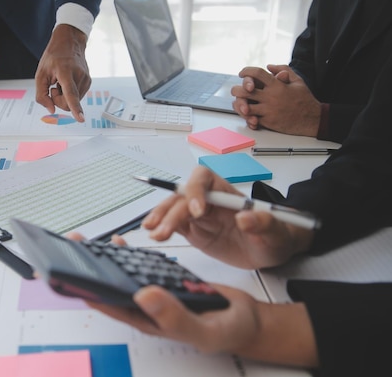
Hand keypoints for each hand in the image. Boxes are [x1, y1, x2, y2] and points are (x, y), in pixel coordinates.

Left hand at [35, 24, 90, 122]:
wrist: (69, 42)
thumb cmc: (53, 57)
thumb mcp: (40, 74)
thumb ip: (41, 94)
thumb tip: (51, 110)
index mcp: (66, 72)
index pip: (71, 94)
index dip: (75, 108)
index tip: (81, 118)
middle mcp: (79, 76)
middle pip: (68, 103)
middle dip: (58, 101)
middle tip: (54, 87)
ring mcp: (86, 79)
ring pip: (73, 102)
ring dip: (64, 96)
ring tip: (61, 81)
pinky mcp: (89, 82)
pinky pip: (77, 97)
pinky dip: (70, 93)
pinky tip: (67, 81)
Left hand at [66, 232, 317, 366]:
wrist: (246, 322)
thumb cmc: (226, 331)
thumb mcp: (203, 328)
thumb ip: (174, 316)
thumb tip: (143, 296)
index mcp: (147, 320)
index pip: (108, 304)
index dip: (84, 289)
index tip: (64, 272)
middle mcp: (145, 307)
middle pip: (108, 287)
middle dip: (86, 269)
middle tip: (70, 247)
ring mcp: (153, 294)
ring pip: (120, 276)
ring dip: (102, 260)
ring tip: (85, 242)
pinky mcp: (163, 281)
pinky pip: (138, 267)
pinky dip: (127, 255)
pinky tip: (120, 244)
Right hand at [142, 166, 313, 268]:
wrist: (270, 251)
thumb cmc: (275, 234)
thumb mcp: (277, 231)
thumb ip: (264, 223)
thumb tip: (245, 217)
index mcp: (225, 191)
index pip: (203, 180)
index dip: (196, 192)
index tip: (197, 212)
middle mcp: (208, 200)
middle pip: (182, 198)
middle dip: (171, 212)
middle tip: (164, 230)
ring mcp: (199, 216)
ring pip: (174, 210)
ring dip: (162, 219)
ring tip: (153, 233)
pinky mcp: (194, 231)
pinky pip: (174, 226)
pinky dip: (163, 228)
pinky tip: (155, 234)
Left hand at [230, 64, 320, 136]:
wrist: (312, 119)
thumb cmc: (305, 99)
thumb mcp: (298, 81)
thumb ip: (284, 70)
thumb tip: (269, 66)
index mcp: (277, 85)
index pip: (256, 74)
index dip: (246, 71)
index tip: (242, 73)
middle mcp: (270, 97)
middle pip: (244, 91)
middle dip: (236, 89)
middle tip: (236, 90)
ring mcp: (268, 110)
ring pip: (245, 107)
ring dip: (239, 104)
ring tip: (240, 103)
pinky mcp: (268, 122)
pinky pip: (251, 119)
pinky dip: (247, 117)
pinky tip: (248, 114)